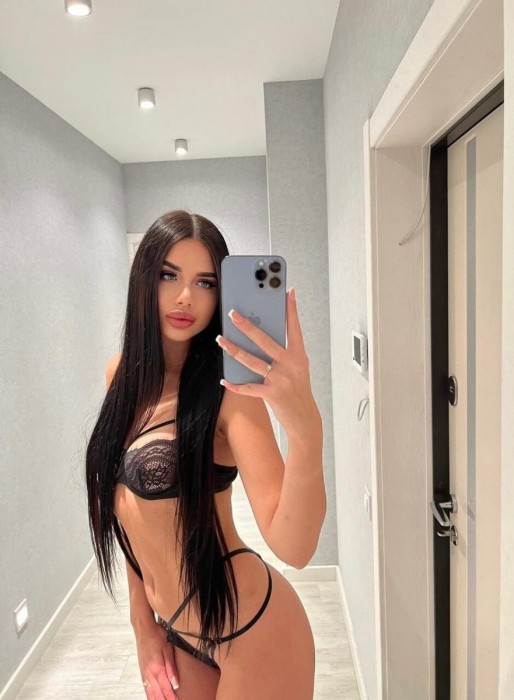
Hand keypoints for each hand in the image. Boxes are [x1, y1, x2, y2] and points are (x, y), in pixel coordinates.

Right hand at [135, 620, 179, 699]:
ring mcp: (144, 672)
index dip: (172, 698)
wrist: (144, 628)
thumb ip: (172, 667)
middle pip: (157, 694)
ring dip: (155, 699)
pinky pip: (145, 686)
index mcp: (158, 669)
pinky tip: (152, 696)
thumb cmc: (158, 635)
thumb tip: (176, 683)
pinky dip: (149, 694)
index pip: (166, 689)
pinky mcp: (142, 669)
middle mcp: (149, 673)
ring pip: (150, 692)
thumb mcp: (168, 648)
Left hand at [216, 288, 319, 434]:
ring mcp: (281, 379)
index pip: (294, 327)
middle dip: (247, 326)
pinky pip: (249, 387)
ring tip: (220, 339)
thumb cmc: (297, 389)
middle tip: (233, 313)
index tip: (287, 291)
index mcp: (298, 354)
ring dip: (233, 350)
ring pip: (252, 361)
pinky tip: (224, 380)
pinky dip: (235, 384)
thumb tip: (264, 334)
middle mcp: (290, 364)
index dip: (291, 309)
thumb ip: (284, 351)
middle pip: (265, 340)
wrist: (304, 418)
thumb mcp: (297, 366)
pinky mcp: (272, 394)